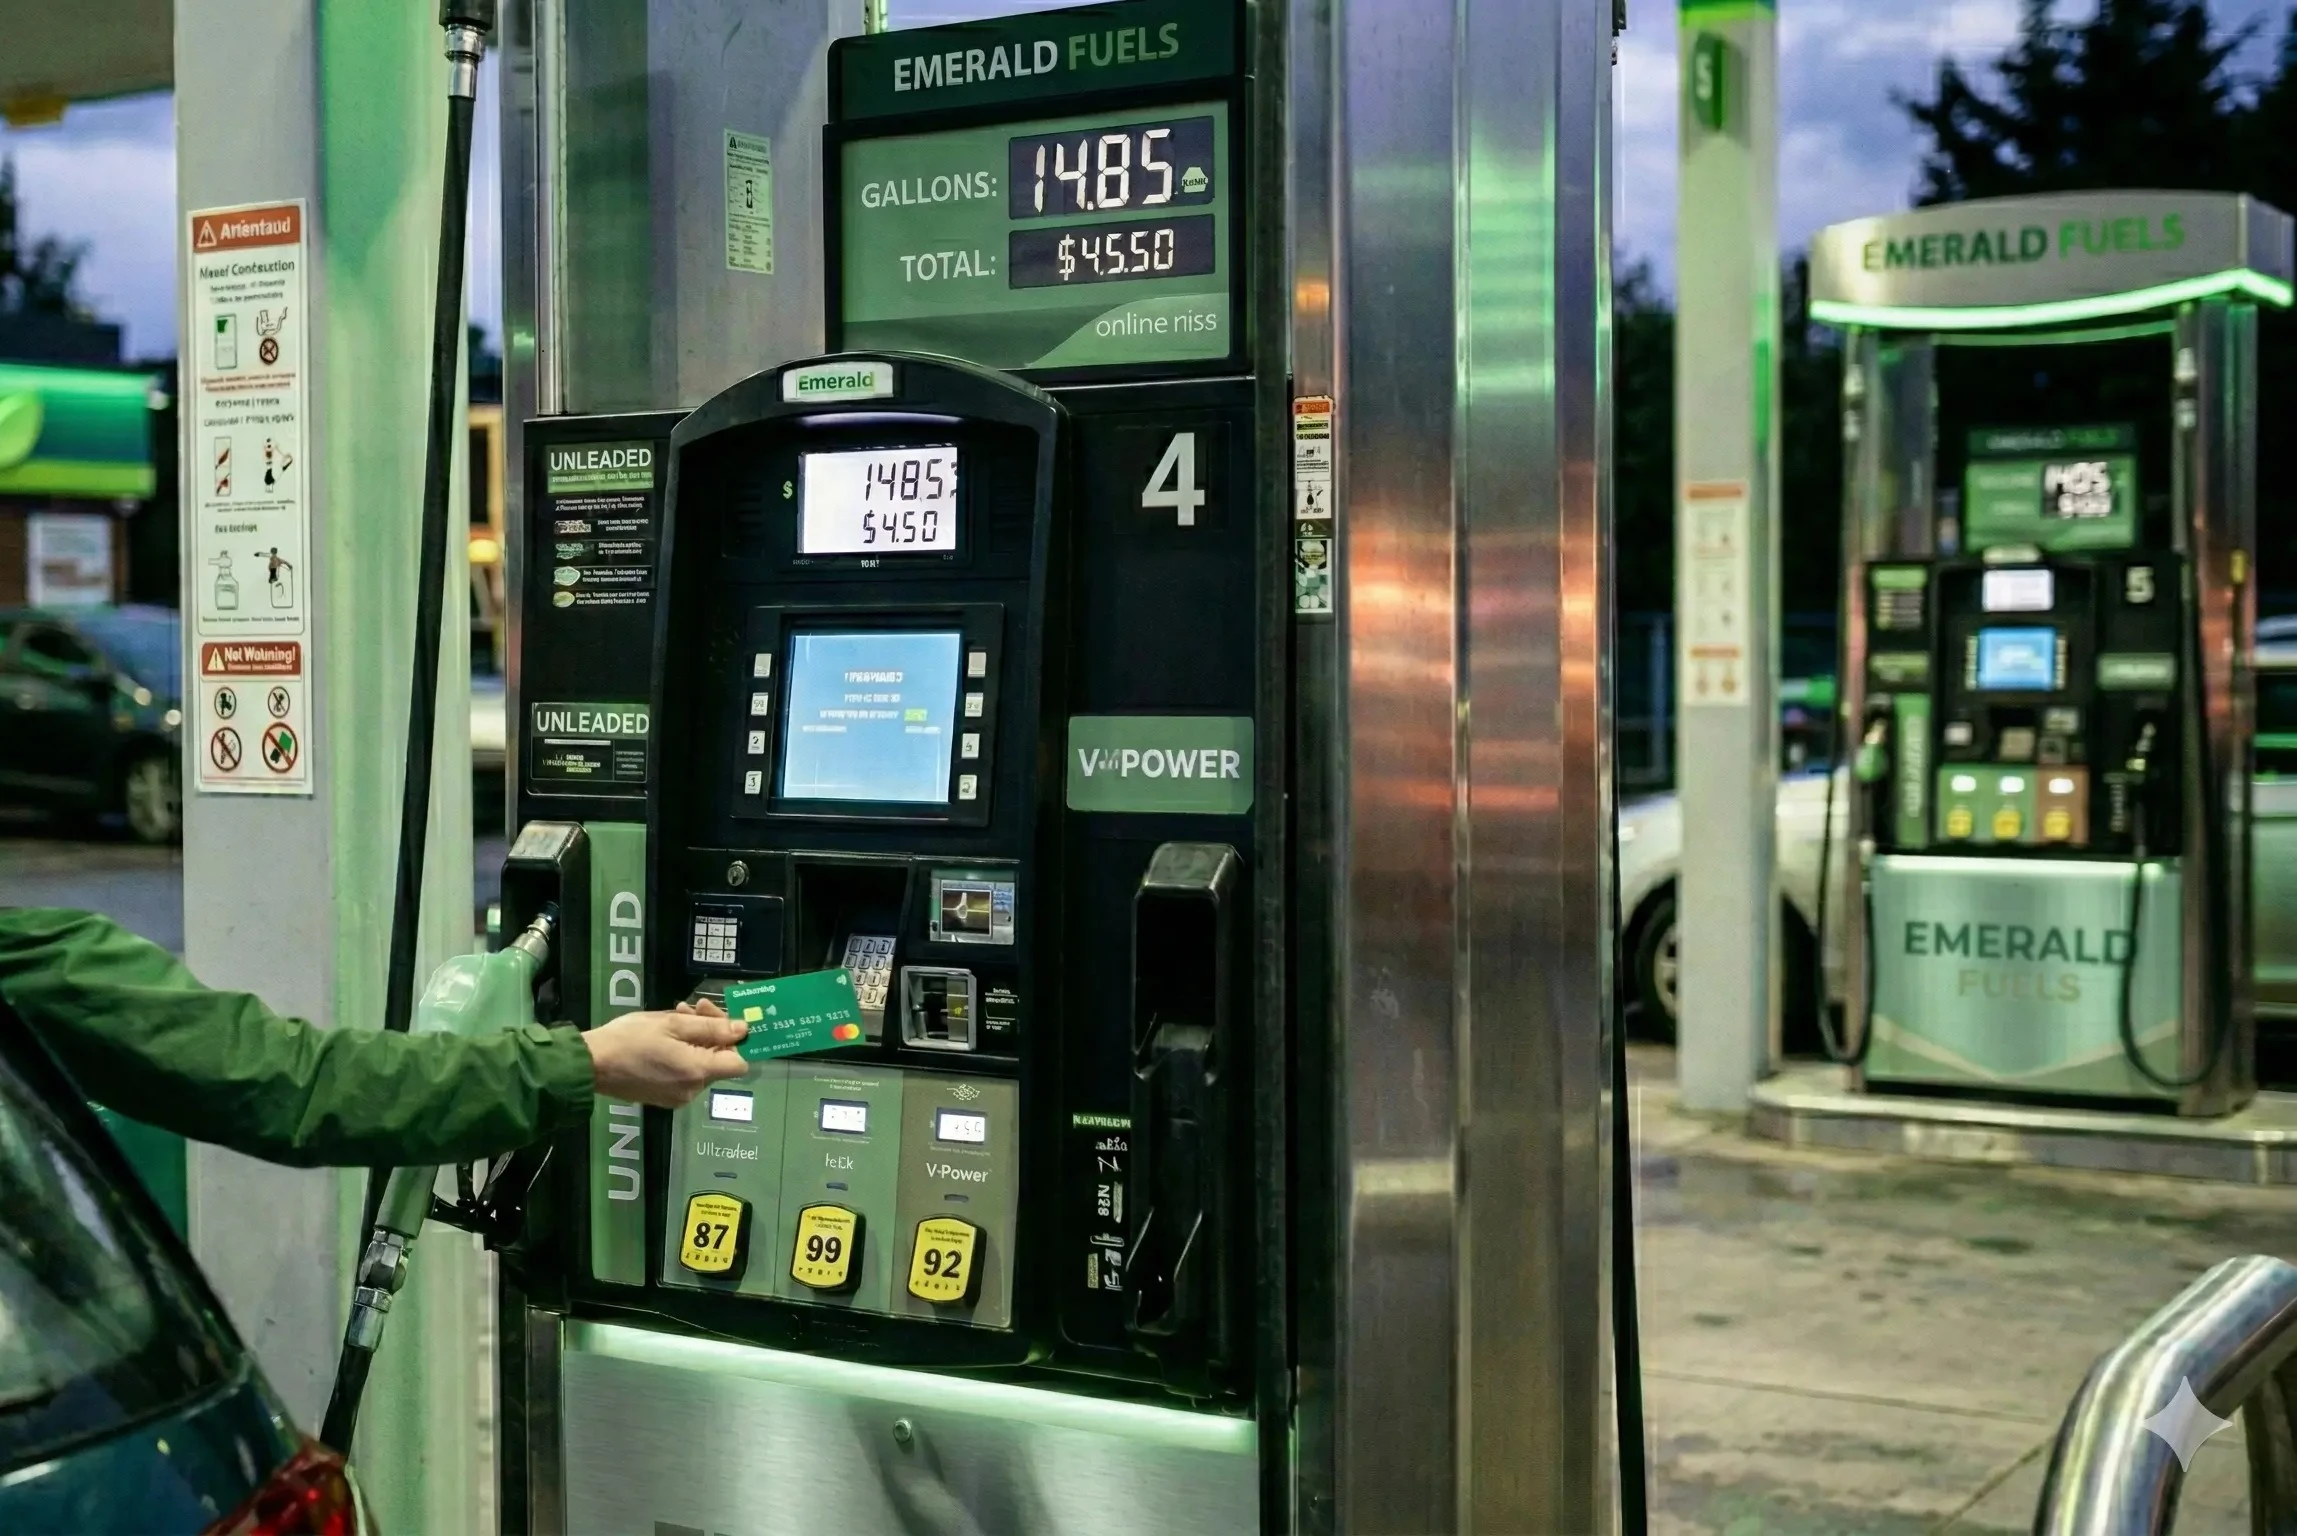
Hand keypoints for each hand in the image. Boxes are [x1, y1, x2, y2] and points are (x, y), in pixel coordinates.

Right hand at [583, 997, 747, 1106]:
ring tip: (677, 1014)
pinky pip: (685, 1073)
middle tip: (693, 1006)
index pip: (739, 1062)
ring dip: (695, 1038)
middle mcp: (693, 1091)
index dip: (735, 1040)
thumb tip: (743, 1030)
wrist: (591, 1064)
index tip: (722, 1019)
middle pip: (719, 1061)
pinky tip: (667, 1035)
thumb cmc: (630, 1039)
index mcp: (698, 1073)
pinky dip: (683, 1053)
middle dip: (711, 1031)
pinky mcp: (664, 1097)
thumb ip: (711, 1027)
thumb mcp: (672, 1024)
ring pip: (701, 1064)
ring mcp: (677, 1097)